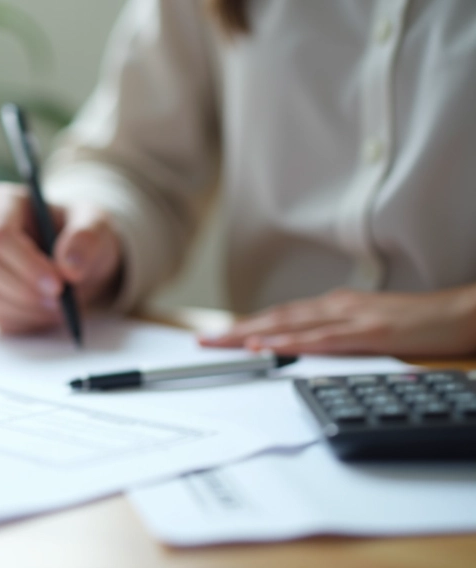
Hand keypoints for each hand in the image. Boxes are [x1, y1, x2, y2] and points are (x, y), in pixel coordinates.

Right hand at [0, 182, 122, 332]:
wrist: (75, 260)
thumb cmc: (79, 234)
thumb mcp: (95, 225)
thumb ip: (86, 238)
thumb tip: (70, 267)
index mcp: (0, 201)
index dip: (26, 263)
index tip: (58, 284)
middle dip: (27, 290)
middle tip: (62, 303)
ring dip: (27, 308)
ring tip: (60, 307)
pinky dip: (24, 320)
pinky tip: (46, 312)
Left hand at [199, 287, 475, 356]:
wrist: (459, 312)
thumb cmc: (416, 322)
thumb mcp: (366, 328)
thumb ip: (334, 335)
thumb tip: (304, 347)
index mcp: (334, 306)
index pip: (279, 317)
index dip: (244, 325)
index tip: (215, 336)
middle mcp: (336, 306)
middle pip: (275, 318)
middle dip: (236, 329)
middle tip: (203, 342)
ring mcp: (352, 317)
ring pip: (292, 325)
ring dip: (254, 334)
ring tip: (222, 343)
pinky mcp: (370, 332)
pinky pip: (324, 339)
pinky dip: (292, 343)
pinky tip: (270, 348)